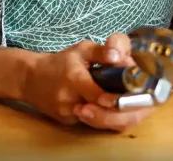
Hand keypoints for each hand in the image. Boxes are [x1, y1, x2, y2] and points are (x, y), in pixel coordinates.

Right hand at [19, 33, 153, 131]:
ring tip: (135, 105)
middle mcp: (70, 99)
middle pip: (102, 116)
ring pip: (100, 123)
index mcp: (74, 78)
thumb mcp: (81, 49)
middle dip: (123, 113)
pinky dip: (106, 117)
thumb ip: (102, 52)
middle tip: (142, 105)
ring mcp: (68, 114)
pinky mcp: (68, 122)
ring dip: (119, 116)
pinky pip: (92, 123)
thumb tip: (120, 57)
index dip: (117, 99)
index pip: (98, 95)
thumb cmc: (60, 62)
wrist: (30, 78)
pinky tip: (117, 109)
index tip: (134, 94)